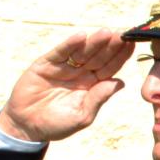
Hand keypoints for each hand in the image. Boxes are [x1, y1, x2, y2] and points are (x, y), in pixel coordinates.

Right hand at [0, 30, 133, 143]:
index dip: (120, 57)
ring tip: (107, 33)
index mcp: (93, 85)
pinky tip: (81, 37)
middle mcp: (81, 74)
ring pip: (82, 52)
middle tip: (122, 35)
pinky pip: (60, 53)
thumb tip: (121, 82)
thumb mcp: (82, 115)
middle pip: (99, 57)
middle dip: (110, 46)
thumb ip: (98, 98)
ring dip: (94, 42)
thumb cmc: (58, 124)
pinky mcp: (46, 65)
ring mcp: (64, 68)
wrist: (27, 126)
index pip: (110, 68)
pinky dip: (69, 45)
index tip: (132, 45)